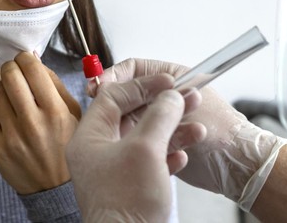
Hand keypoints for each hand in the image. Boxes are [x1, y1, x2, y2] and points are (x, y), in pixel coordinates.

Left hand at [0, 51, 81, 193]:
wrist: (56, 189)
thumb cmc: (67, 146)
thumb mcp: (74, 114)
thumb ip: (55, 84)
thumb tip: (34, 60)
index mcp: (55, 112)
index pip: (31, 68)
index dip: (25, 58)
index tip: (25, 60)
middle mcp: (32, 122)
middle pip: (9, 75)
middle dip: (12, 68)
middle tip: (16, 74)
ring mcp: (12, 136)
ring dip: (5, 91)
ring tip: (15, 102)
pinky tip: (5, 116)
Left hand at [66, 73, 204, 221]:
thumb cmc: (127, 204)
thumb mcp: (146, 149)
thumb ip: (159, 116)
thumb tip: (169, 96)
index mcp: (89, 138)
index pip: (113, 97)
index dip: (142, 86)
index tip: (167, 82)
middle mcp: (98, 153)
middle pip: (132, 117)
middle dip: (163, 107)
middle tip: (186, 97)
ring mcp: (114, 172)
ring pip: (145, 140)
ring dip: (172, 131)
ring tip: (197, 127)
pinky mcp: (130, 189)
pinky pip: (151, 163)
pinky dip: (169, 155)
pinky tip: (184, 154)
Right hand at [92, 58, 286, 211]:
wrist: (238, 167)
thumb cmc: (221, 129)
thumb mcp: (181, 102)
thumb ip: (147, 93)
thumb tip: (115, 83)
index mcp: (172, 77)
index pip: (133, 69)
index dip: (113, 76)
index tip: (98, 86)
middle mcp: (165, 97)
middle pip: (128, 93)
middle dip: (114, 101)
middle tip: (99, 108)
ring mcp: (161, 120)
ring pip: (130, 117)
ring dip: (125, 124)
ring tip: (115, 129)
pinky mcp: (159, 143)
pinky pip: (138, 138)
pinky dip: (134, 141)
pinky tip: (129, 147)